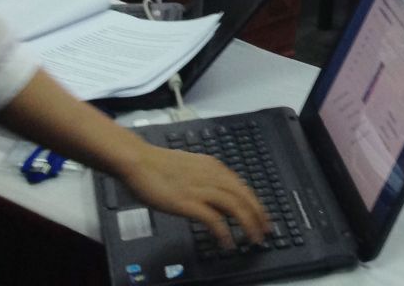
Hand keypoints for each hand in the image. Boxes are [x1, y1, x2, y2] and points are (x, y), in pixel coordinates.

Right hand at [122, 144, 268, 250]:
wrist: (138, 161)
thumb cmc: (158, 165)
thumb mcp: (190, 169)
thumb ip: (205, 180)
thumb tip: (217, 196)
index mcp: (213, 167)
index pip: (242, 186)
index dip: (255, 203)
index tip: (262, 217)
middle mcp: (212, 176)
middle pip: (244, 196)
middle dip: (258, 215)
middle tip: (265, 231)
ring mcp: (200, 188)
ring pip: (235, 206)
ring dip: (247, 223)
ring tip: (253, 239)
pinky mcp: (187, 201)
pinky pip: (213, 218)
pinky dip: (223, 231)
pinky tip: (227, 242)